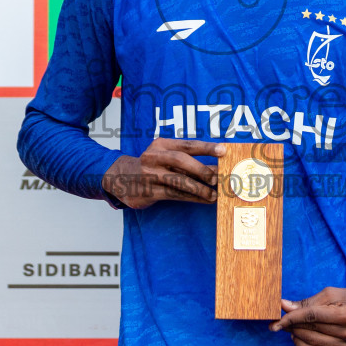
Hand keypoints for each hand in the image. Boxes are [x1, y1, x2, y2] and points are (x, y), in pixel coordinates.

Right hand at [102, 138, 225, 208]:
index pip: (187, 144)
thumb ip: (186, 160)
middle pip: (181, 160)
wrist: (121, 178)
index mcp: (161, 145)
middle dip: (202, 169)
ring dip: (199, 188)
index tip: (223, 150)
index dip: (206, 147)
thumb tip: (216, 166)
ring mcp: (150, 174)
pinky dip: (192, 198)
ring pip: (178, 181)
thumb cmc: (152, 167)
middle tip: (218, 177)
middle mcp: (154, 157)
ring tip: (214, 194)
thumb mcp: (164, 156)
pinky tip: (204, 200)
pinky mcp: (149, 191)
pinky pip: (174, 195)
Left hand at [269, 283, 345, 345]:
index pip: (311, 317)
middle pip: (310, 330)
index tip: (275, 320)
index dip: (290, 318)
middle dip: (291, 326)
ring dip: (295, 335)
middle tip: (280, 320)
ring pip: (311, 343)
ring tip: (288, 327)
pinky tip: (297, 337)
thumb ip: (308, 302)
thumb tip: (285, 306)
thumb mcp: (333, 293)